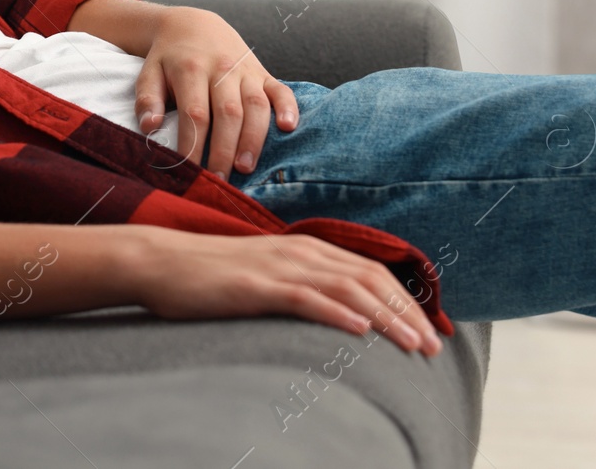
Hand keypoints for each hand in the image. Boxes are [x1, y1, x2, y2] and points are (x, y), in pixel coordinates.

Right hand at [131, 228, 443, 355]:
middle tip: (434, 347)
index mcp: (305, 249)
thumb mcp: (266, 276)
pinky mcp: (256, 286)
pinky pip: (304, 298)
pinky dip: (336, 313)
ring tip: (413, 345)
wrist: (162, 261)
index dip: (405, 301)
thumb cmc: (212, 275)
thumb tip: (337, 310)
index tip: (430, 331)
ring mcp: (278, 267)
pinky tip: (359, 331)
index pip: (370, 272)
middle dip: (407, 314)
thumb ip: (301, 285)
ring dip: (385, 318)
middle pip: (369, 279)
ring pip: (347, 288)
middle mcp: (300, 252)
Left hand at [135, 6, 298, 176]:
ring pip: (255, 104)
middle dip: (224, 149)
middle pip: (228, 113)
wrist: (194, 24)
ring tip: (246, 167)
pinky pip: (280, 88)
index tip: (189, 170)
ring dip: (253, 137)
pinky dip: (288, 107)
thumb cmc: (169, 57)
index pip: (194, 113)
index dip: (193, 144)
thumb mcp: (149, 72)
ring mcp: (246, 70)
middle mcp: (222, 68)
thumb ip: (147, 99)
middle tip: (220, 180)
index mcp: (191, 69)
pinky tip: (288, 127)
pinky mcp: (263, 72)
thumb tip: (149, 127)